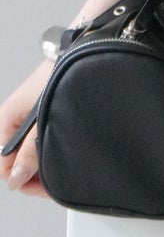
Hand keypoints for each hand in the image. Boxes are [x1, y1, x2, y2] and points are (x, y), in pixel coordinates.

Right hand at [2, 57, 56, 200]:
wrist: (84, 49)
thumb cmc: (61, 75)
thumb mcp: (44, 121)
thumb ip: (30, 153)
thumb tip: (16, 179)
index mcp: (5, 121)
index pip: (1, 165)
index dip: (21, 179)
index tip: (42, 187)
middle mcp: (14, 120)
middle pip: (16, 161)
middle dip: (35, 173)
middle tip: (59, 180)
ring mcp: (30, 118)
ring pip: (31, 152)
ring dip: (46, 162)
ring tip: (68, 166)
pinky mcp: (46, 114)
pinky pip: (43, 140)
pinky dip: (53, 149)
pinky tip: (69, 152)